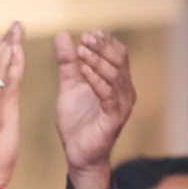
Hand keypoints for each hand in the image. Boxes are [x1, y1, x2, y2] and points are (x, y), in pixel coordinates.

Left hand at [54, 30, 135, 174]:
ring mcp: (121, 105)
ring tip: (81, 51)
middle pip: (120, 60)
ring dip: (98, 61)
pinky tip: (84, 70)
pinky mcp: (114, 118)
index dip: (106, 42)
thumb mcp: (69, 87)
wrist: (78, 155)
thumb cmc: (76, 122)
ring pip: (115, 75)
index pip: (118, 54)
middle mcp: (124, 91)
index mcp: (117, 82)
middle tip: (86, 38)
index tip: (88, 33)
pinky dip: (96, 80)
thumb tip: (63, 35)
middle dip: (103, 47)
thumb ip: (67, 63)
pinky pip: (108, 95)